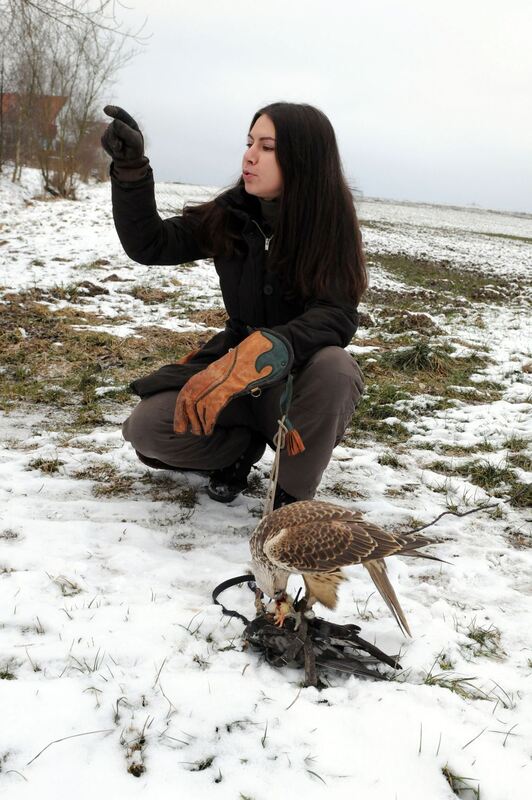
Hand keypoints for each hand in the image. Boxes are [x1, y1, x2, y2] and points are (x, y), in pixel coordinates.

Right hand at [101, 105, 143, 163]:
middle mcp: (119, 123)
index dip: (114, 111)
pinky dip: (110, 148)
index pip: (121, 114)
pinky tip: (115, 149)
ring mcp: (110, 129)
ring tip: (121, 148)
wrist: (128, 159)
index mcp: (128, 122)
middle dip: (116, 138)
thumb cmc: (134, 148)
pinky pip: (104, 140)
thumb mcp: (135, 141)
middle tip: (122, 146)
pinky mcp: (104, 137)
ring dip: (114, 144)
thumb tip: (115, 122)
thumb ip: (126, 131)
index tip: (106, 109)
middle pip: (113, 126)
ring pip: (107, 134)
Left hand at [173, 329, 292, 435]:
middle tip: (183, 432)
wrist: (252, 359)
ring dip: (198, 424)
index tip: (179, 422)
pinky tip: (209, 430)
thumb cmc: (238, 368)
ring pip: (198, 410)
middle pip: (187, 403)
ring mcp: (213, 386)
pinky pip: (211, 411)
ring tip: (201, 432)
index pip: (184, 394)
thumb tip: (204, 402)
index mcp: (201, 376)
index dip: (180, 411)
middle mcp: (204, 381)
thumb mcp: (219, 375)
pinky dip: (208, 423)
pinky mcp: (223, 392)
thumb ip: (210, 386)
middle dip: (184, 419)